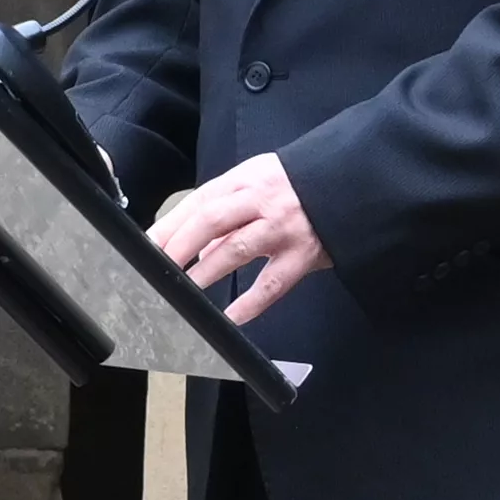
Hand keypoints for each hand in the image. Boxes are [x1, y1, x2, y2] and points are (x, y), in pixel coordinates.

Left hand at [144, 152, 328, 326]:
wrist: (353, 186)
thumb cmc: (298, 188)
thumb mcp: (259, 184)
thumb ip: (227, 212)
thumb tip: (195, 250)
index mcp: (245, 180)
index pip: (199, 201)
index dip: (171, 224)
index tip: (146, 246)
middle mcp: (261, 200)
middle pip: (211, 219)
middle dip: (179, 245)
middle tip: (155, 269)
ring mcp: (283, 228)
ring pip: (237, 248)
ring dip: (205, 272)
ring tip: (182, 291)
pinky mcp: (303, 255)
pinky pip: (272, 283)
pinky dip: (249, 304)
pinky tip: (229, 319)